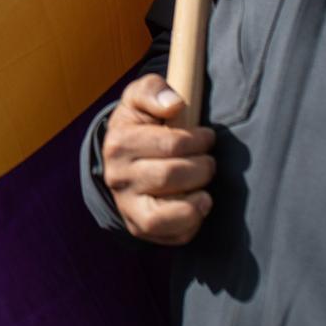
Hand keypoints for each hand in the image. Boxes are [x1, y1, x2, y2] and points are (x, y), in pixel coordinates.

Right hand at [101, 74, 217, 244]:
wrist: (122, 157)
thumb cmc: (140, 123)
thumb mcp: (140, 96)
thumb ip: (154, 90)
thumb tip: (175, 105)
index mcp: (119, 143)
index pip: (172, 145)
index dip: (199, 140)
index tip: (206, 137)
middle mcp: (118, 177)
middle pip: (172, 176)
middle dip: (202, 167)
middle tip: (207, 161)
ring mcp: (126, 205)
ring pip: (168, 214)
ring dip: (197, 200)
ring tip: (203, 189)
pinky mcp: (139, 227)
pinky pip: (173, 235)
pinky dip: (192, 222)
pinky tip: (195, 204)